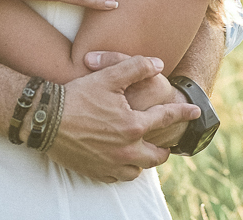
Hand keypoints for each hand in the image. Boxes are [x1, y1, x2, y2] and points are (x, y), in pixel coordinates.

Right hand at [48, 56, 199, 181]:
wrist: (45, 119)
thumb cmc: (77, 96)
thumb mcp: (108, 76)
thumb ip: (136, 67)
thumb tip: (158, 64)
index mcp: (133, 125)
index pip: (166, 118)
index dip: (184, 113)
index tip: (197, 112)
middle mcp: (126, 149)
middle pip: (156, 156)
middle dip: (164, 149)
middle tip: (166, 144)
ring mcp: (111, 164)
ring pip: (138, 170)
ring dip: (143, 162)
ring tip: (142, 153)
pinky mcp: (95, 171)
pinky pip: (117, 177)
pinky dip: (123, 170)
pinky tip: (120, 162)